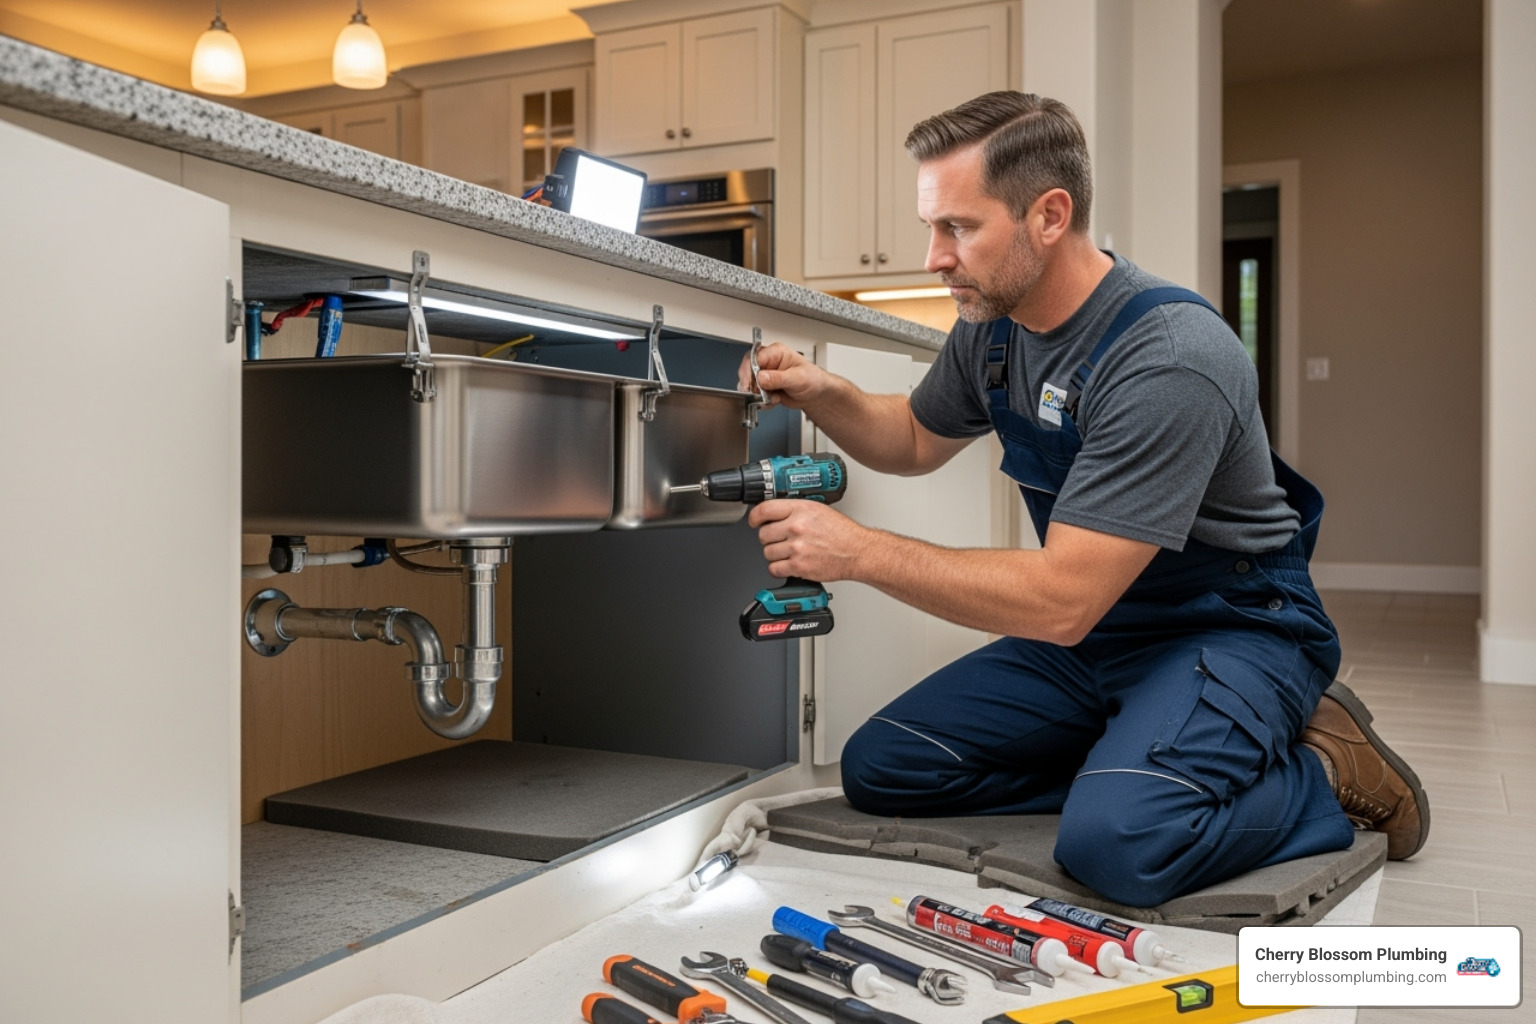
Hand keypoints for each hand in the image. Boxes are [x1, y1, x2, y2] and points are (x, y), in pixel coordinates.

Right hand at [737, 342, 828, 410]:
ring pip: (750, 385)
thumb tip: (761, 377)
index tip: (750, 384)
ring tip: (773, 398)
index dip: (749, 371)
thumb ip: (778, 378)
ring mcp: (766, 375)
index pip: (754, 358)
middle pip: (748, 371)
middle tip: (760, 394)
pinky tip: (774, 401)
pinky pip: (755, 395)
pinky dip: (762, 402)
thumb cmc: (813, 379)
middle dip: (752, 386)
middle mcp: (769, 362)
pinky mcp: (765, 388)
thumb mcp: (797, 378)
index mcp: (776, 353)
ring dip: (758, 396)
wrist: (817, 395)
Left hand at [747, 499, 866, 581]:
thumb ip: (794, 511)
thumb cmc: (841, 532)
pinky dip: (779, 568)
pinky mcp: (799, 566)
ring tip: (789, 552)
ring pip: (767, 552)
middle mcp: (797, 527)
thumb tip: (773, 515)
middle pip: (763, 534)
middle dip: (769, 538)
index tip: (754, 521)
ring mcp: (797, 547)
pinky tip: (789, 564)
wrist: (857, 551)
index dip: (754, 517)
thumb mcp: (818, 510)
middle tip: (780, 540)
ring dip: (774, 554)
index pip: (764, 510)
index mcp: (800, 509)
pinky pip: (774, 569)